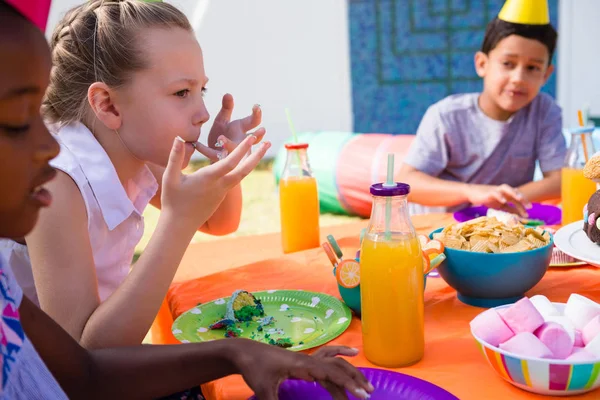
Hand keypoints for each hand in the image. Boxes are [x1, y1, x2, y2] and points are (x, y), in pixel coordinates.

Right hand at [161, 135, 269, 227]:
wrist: (180, 225)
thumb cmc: (173, 201)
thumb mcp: (170, 177)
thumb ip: (175, 157)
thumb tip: (179, 138)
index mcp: (209, 179)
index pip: (230, 162)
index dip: (242, 149)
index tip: (252, 138)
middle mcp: (220, 185)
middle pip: (244, 170)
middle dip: (257, 155)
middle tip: (268, 143)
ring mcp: (222, 192)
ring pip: (242, 175)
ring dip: (252, 162)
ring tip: (261, 150)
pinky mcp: (221, 196)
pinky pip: (235, 180)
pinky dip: (242, 169)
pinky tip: (244, 161)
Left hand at [194, 94, 266, 161]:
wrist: (212, 153)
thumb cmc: (221, 135)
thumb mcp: (223, 120)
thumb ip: (226, 108)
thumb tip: (228, 94)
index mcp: (242, 130)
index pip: (254, 122)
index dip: (256, 114)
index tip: (256, 107)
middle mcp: (240, 141)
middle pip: (251, 139)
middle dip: (257, 135)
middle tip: (262, 130)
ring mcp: (230, 150)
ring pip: (233, 149)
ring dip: (229, 145)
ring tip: (222, 139)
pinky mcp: (217, 158)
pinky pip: (210, 153)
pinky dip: (204, 149)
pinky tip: (196, 144)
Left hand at [232, 340, 372, 399]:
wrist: (245, 352)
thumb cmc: (254, 369)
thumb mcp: (264, 391)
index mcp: (303, 366)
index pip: (332, 373)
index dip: (349, 384)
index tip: (362, 396)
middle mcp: (308, 360)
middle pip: (338, 366)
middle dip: (355, 380)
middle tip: (369, 394)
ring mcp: (306, 359)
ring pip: (334, 362)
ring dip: (350, 372)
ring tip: (365, 385)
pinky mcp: (303, 361)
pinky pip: (326, 358)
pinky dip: (340, 356)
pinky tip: (351, 354)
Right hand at [465, 184, 531, 216]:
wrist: (472, 193)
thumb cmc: (487, 198)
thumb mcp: (499, 205)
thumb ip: (509, 208)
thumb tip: (518, 214)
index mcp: (506, 194)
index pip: (518, 198)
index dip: (524, 204)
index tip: (528, 213)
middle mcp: (503, 191)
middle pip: (515, 192)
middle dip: (522, 198)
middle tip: (529, 207)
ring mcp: (496, 190)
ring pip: (507, 189)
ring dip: (514, 193)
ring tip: (519, 198)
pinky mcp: (489, 192)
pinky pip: (495, 193)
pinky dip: (500, 196)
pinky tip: (504, 201)